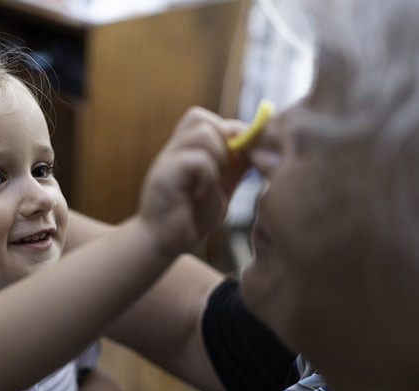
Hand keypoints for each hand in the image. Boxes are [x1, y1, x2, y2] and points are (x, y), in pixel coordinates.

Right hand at [137, 106, 248, 256]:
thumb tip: (256, 148)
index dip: (228, 132)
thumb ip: (234, 168)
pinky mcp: (164, 176)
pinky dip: (208, 177)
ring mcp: (167, 160)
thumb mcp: (220, 188)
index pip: (206, 120)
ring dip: (217, 157)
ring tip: (212, 183)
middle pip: (200, 119)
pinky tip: (201, 195)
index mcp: (185, 149)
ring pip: (202, 133)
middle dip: (222, 141)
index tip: (239, 158)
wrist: (162, 243)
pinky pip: (197, 160)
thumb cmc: (190, 217)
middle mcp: (173, 150)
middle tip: (224, 170)